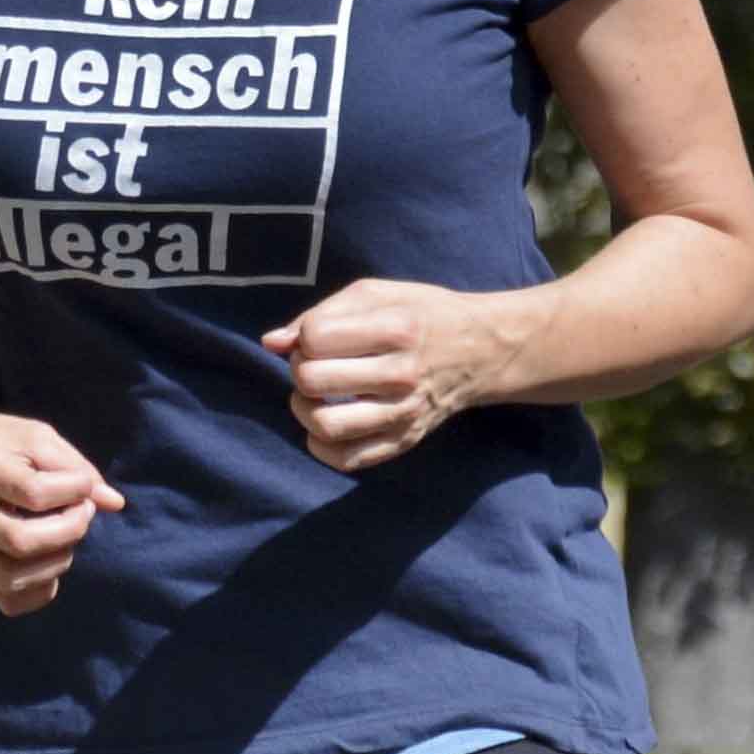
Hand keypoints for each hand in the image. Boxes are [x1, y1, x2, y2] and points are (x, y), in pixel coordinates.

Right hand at [0, 406, 123, 614]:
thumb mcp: (37, 437)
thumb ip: (75, 467)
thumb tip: (113, 503)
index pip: (33, 494)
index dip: (73, 491)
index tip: (83, 484)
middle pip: (20, 542)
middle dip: (68, 531)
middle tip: (81, 513)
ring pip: (12, 579)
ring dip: (56, 564)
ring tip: (65, 539)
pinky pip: (7, 600)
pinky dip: (39, 592)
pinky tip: (50, 567)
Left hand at [264, 280, 529, 472]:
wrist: (482, 351)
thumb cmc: (421, 315)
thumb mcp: (377, 294)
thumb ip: (320, 313)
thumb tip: (271, 343)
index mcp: (397, 329)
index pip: (316, 338)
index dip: (306, 336)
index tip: (321, 336)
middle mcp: (402, 374)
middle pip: (312, 381)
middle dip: (300, 370)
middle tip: (314, 365)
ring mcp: (404, 413)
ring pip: (325, 425)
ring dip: (303, 409)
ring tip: (314, 397)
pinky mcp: (404, 441)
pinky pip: (346, 459)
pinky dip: (321, 444)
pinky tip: (326, 424)